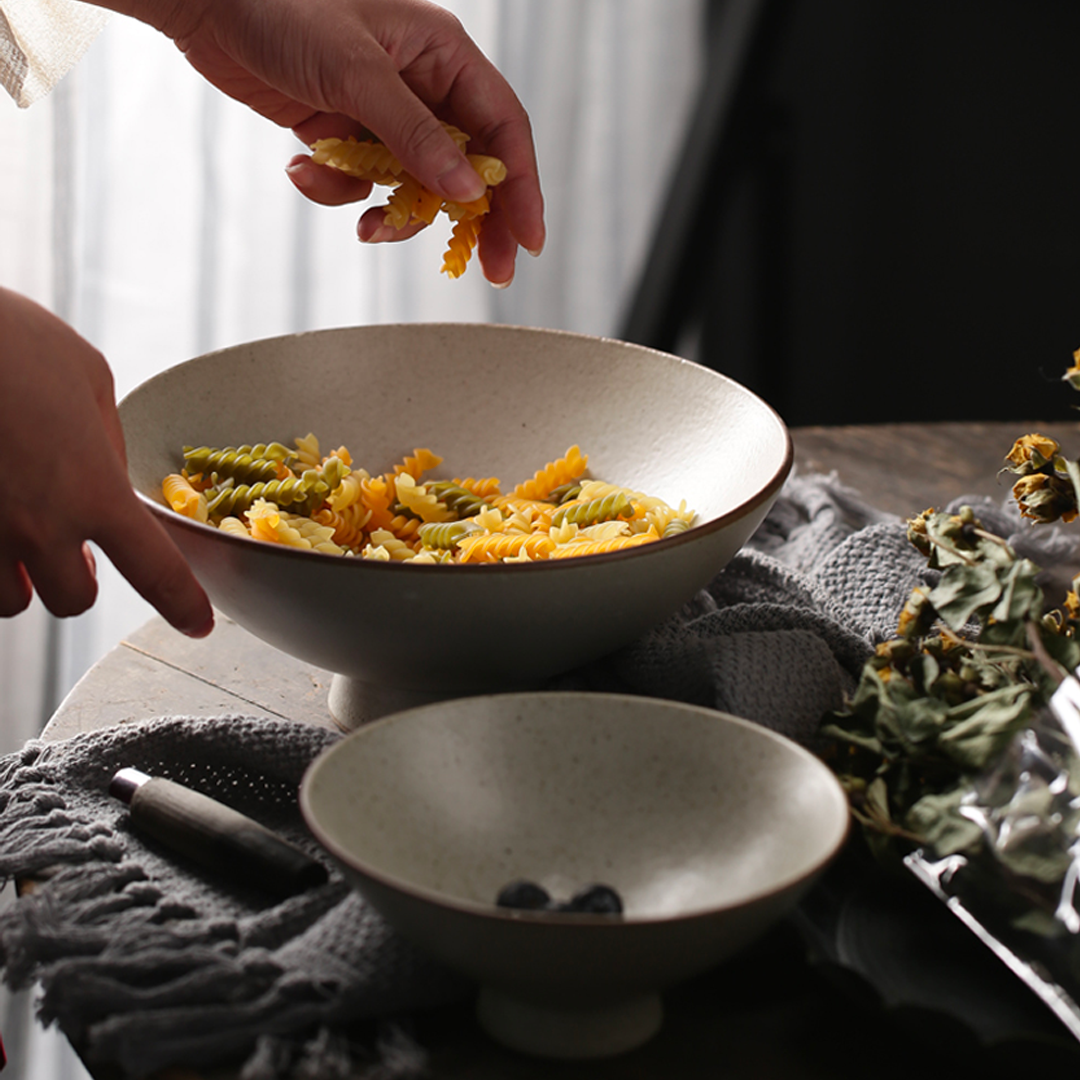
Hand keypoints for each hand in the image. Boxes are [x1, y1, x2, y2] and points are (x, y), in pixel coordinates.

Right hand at [0, 289, 213, 636]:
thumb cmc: (10, 338)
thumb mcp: (88, 377)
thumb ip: (106, 440)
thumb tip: (107, 472)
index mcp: (94, 491)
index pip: (154, 571)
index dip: (181, 604)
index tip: (198, 625)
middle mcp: (39, 526)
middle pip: (72, 600)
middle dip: (74, 578)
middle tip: (69, 544)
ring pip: (8, 601)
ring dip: (19, 578)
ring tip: (16, 530)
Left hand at [98, 0, 544, 285]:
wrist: (203, 2)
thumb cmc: (281, 8)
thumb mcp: (355, 73)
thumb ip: (414, 135)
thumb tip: (467, 192)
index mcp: (442, 55)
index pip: (502, 130)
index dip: (522, 188)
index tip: (527, 240)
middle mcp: (422, 87)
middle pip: (470, 167)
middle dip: (473, 220)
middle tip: (487, 271)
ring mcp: (384, 114)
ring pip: (414, 187)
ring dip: (391, 212)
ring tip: (363, 226)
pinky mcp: (346, 135)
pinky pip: (363, 184)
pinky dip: (338, 190)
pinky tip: (302, 169)